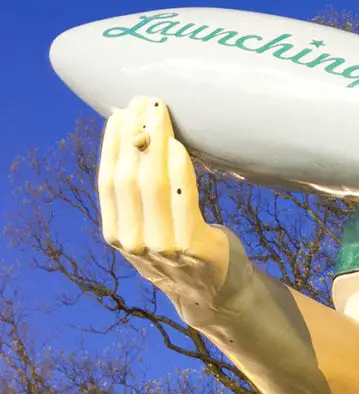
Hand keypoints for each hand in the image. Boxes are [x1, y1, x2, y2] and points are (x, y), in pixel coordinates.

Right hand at [98, 95, 243, 324]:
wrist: (216, 291)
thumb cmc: (185, 246)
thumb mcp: (151, 224)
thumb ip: (141, 194)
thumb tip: (137, 136)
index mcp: (117, 234)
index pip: (108, 181)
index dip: (111, 144)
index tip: (121, 112)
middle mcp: (133, 242)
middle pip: (128, 178)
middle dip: (135, 134)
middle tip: (145, 101)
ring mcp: (161, 247)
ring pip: (152, 185)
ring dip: (156, 143)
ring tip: (161, 114)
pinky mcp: (192, 247)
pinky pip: (182, 201)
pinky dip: (179, 172)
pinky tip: (178, 147)